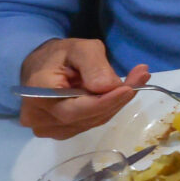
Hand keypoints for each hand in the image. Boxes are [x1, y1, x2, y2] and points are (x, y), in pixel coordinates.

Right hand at [16, 39, 147, 138]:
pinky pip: (90, 122)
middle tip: (142, 77)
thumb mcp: (79, 49)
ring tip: (136, 80)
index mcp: (37, 94)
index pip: (75, 108)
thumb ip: (93, 66)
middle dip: (117, 99)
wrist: (42, 67)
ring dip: (116, 103)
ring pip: (92, 121)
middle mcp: (39, 117)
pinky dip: (108, 108)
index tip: (130, 88)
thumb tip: (108, 87)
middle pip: (87, 116)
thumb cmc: (61, 55)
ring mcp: (48, 128)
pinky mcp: (59, 131)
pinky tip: (120, 92)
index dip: (105, 101)